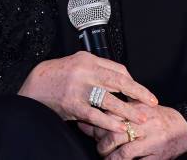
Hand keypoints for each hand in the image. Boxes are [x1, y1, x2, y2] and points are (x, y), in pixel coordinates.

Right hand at [17, 51, 157, 133]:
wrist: (35, 85)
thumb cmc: (57, 75)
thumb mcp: (77, 64)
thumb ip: (97, 69)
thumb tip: (119, 77)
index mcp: (88, 59)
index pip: (117, 69)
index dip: (132, 81)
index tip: (142, 91)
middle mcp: (85, 71)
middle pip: (119, 81)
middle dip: (138, 92)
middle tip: (151, 102)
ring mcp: (79, 88)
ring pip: (110, 100)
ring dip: (128, 111)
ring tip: (140, 119)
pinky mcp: (72, 104)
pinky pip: (95, 115)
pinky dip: (109, 122)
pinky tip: (120, 127)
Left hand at [77, 100, 186, 158]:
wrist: (184, 126)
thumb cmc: (158, 116)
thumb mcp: (141, 105)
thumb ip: (120, 106)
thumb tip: (94, 108)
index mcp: (137, 109)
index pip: (111, 115)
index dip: (95, 123)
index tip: (84, 125)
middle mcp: (143, 124)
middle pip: (114, 135)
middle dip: (101, 145)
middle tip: (98, 148)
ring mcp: (151, 141)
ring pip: (124, 152)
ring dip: (111, 158)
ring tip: (106, 159)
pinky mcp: (157, 156)